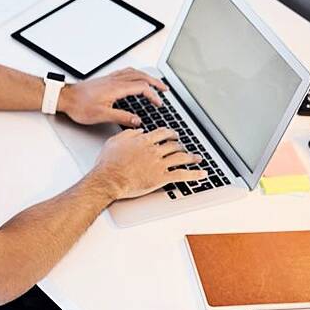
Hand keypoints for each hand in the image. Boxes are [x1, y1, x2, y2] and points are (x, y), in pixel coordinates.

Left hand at [58, 68, 167, 126]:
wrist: (65, 98)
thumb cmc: (80, 106)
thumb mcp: (102, 115)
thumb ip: (122, 117)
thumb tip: (137, 120)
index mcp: (116, 88)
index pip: (141, 88)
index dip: (153, 95)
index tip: (158, 103)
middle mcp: (114, 80)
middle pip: (140, 76)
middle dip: (155, 82)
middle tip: (165, 89)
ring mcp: (110, 78)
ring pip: (133, 73)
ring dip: (146, 76)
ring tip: (154, 82)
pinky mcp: (106, 79)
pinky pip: (125, 72)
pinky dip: (135, 74)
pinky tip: (134, 78)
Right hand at [89, 128, 207, 200]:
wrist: (108, 179)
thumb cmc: (108, 163)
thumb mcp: (114, 141)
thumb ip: (129, 133)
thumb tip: (139, 131)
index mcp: (143, 141)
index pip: (162, 133)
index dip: (170, 133)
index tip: (173, 134)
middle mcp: (154, 150)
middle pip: (173, 145)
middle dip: (180, 145)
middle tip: (183, 147)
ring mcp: (159, 164)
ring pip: (180, 157)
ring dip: (191, 157)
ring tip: (197, 158)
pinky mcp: (161, 178)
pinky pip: (182, 175)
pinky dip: (194, 175)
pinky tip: (202, 174)